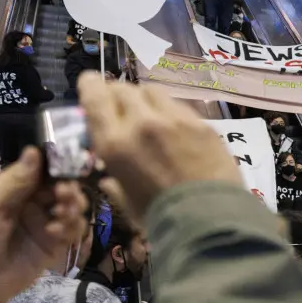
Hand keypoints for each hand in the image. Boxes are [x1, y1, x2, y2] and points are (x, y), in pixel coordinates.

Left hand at [0, 148, 85, 302]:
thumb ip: (14, 181)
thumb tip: (34, 150)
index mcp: (14, 189)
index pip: (44, 171)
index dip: (59, 166)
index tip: (68, 166)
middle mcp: (33, 204)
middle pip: (64, 187)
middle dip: (69, 188)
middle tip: (64, 194)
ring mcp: (46, 225)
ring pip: (74, 208)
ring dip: (73, 207)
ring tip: (62, 213)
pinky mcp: (55, 246)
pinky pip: (74, 232)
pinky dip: (71, 228)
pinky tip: (55, 231)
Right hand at [79, 73, 239, 221]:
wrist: (210, 219)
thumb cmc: (161, 218)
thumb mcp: (127, 203)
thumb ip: (115, 183)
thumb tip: (109, 179)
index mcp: (115, 143)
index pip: (95, 96)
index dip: (91, 85)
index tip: (91, 82)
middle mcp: (142, 123)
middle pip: (123, 89)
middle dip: (118, 94)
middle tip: (121, 106)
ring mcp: (174, 120)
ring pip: (152, 91)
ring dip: (145, 98)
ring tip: (150, 114)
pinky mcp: (201, 123)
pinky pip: (179, 106)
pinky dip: (171, 111)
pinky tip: (176, 128)